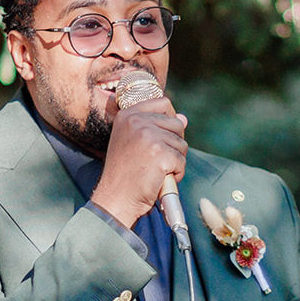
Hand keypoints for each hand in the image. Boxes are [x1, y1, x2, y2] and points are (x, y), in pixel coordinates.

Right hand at [90, 91, 187, 226]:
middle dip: (174, 144)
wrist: (116, 197)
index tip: (163, 137)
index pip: (163, 102)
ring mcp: (149, 136)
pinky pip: (182, 161)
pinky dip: (177, 173)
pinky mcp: (160, 153)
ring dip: (175, 161)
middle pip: (177, 124)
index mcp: (128, 115)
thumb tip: (183, 118)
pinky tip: (160, 179)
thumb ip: (157, 127)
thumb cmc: (125, 173)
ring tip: (157, 170)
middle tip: (158, 160)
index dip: (171, 118)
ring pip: (182, 144)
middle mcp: (137, 121)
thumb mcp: (134, 143)